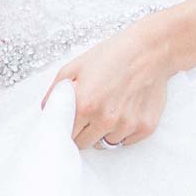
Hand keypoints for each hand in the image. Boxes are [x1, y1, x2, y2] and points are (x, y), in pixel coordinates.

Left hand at [44, 17, 176, 150]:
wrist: (148, 51)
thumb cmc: (111, 56)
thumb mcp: (75, 66)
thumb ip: (56, 91)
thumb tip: (46, 110)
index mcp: (85, 105)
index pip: (67, 135)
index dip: (68, 128)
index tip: (71, 123)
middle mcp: (105, 119)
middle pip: (85, 144)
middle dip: (83, 133)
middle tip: (89, 115)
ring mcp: (126, 126)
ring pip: (106, 144)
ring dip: (104, 132)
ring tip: (109, 109)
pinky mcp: (145, 128)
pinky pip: (126, 141)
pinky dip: (123, 132)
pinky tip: (124, 111)